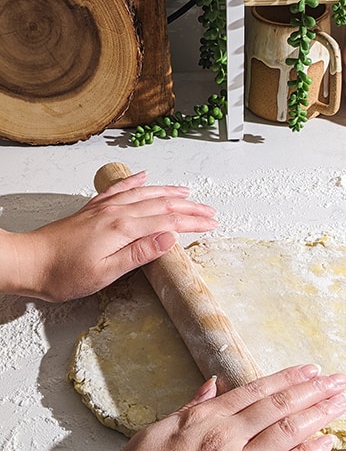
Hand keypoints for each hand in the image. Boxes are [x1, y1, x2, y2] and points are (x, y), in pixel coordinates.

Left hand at [0, 171, 215, 301]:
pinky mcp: (92, 210)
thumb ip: (140, 253)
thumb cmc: (63, 273)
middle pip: (161, 203)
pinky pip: (119, 189)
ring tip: (187, 192)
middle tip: (210, 211)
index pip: (168, 220)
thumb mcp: (106, 272)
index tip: (212, 223)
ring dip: (169, 191)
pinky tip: (144, 177)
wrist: (28, 261)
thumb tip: (170, 237)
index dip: (193, 221)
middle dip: (189, 206)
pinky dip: (135, 181)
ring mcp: (103, 209)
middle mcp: (115, 213)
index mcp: (122, 228)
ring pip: (143, 193)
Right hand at [26, 365, 345, 450]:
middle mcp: (222, 438)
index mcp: (199, 421)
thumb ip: (188, 410)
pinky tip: (327, 442)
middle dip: (313, 391)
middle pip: (278, 407)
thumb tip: (212, 384)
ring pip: (287, 432)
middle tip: (338, 381)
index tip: (310, 371)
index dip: (286, 379)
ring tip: (340, 404)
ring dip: (319, 415)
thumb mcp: (152, 438)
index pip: (253, 392)